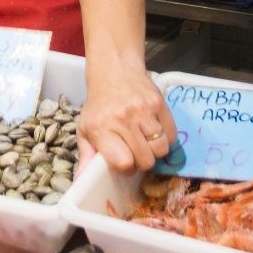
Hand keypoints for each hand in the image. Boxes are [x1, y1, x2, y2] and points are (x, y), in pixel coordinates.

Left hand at [78, 54, 175, 173]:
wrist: (115, 70)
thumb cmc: (99, 105)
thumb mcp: (85, 128)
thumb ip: (85, 156)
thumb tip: (81, 181)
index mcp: (102, 128)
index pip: (124, 162)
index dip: (127, 168)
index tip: (125, 163)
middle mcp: (123, 119)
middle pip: (146, 159)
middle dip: (142, 162)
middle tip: (136, 153)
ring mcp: (143, 110)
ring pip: (161, 148)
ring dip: (155, 151)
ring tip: (146, 142)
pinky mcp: (159, 103)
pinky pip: (171, 134)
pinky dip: (166, 138)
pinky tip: (155, 131)